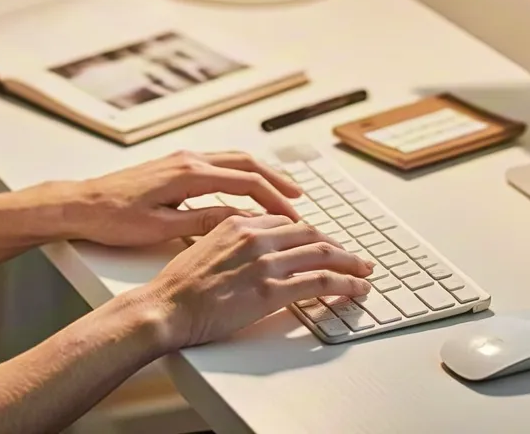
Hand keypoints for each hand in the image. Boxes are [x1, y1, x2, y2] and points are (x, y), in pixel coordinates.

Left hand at [51, 150, 303, 246]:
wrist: (82, 204)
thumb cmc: (115, 219)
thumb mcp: (161, 228)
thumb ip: (202, 221)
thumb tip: (238, 219)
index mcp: (189, 174)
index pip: (245, 182)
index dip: (272, 199)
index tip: (292, 216)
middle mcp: (189, 159)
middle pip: (245, 162)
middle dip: (274, 179)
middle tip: (298, 197)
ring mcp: (181, 158)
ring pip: (232, 158)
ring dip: (259, 172)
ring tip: (279, 190)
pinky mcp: (174, 164)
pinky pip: (218, 162)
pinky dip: (239, 171)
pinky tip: (244, 185)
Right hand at [143, 213, 374, 349]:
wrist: (166, 306)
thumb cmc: (178, 284)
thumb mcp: (205, 245)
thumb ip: (232, 239)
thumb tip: (252, 245)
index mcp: (239, 222)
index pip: (288, 222)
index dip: (312, 234)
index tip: (324, 244)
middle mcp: (256, 236)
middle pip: (311, 235)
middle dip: (338, 246)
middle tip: (354, 256)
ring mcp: (265, 262)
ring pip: (322, 255)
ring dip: (349, 264)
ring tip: (364, 272)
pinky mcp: (270, 291)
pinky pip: (319, 283)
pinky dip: (344, 284)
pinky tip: (355, 289)